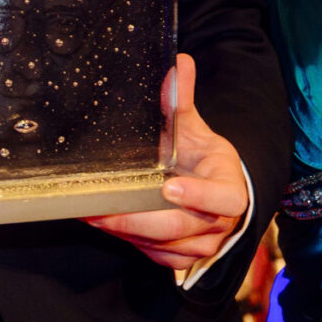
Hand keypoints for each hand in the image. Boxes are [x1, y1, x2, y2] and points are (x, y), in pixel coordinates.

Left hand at [85, 54, 251, 272]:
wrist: (218, 192)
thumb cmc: (203, 159)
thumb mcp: (194, 129)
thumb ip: (182, 101)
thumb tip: (178, 62)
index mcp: (230, 189)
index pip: (222, 198)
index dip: (198, 194)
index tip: (169, 185)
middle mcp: (220, 223)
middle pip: (179, 226)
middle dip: (136, 218)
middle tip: (101, 208)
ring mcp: (202, 245)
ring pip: (164, 245)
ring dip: (127, 232)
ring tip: (91, 214)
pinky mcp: (184, 259)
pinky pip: (156, 257)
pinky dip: (130, 242)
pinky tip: (104, 225)